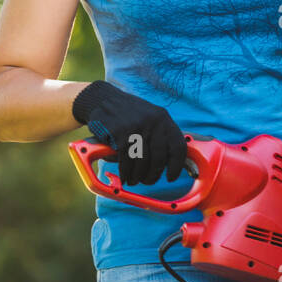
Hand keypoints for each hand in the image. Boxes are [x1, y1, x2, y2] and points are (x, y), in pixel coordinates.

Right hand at [72, 81, 186, 186]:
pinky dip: (126, 173)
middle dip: (153, 174)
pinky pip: (126, 161)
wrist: (103, 100)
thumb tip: (170, 163)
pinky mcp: (121, 134)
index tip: (171, 177)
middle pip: (159, 158)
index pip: (178, 146)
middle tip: (148, 181)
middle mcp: (153, 122)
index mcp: (164, 118)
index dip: (176, 166)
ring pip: (143, 162)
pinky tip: (125, 176)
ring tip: (135, 180)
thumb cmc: (129, 114)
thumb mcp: (150, 117)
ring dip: (138, 176)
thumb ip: (160, 135)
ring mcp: (137, 128)